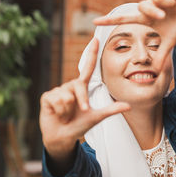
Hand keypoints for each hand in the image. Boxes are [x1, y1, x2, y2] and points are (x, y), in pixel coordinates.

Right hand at [39, 38, 130, 163]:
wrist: (62, 137)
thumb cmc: (79, 125)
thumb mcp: (96, 117)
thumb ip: (110, 110)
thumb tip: (128, 105)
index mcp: (81, 87)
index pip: (88, 68)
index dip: (91, 54)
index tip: (95, 39)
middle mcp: (69, 86)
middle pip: (78, 86)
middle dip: (82, 101)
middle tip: (80, 112)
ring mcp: (57, 91)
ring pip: (66, 96)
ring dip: (68, 110)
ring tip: (66, 115)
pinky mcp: (47, 97)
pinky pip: (56, 100)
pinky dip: (59, 111)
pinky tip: (57, 114)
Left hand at [93, 0, 175, 67]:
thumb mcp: (169, 43)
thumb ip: (161, 55)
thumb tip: (155, 71)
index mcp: (146, 20)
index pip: (124, 19)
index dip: (110, 21)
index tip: (94, 22)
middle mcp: (149, 7)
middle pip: (142, 6)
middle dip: (153, 12)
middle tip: (163, 17)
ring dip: (162, 3)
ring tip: (171, 7)